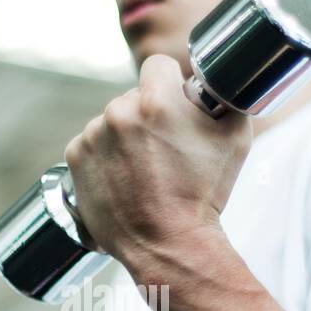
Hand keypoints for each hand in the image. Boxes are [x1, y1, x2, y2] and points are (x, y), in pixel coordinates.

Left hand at [63, 54, 251, 267]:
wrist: (168, 244)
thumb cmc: (203, 194)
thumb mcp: (234, 138)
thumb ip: (223, 99)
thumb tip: (213, 84)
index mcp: (155, 101)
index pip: (158, 65)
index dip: (171, 83)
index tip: (175, 102)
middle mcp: (118, 112)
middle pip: (134, 97)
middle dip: (148, 116)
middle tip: (165, 150)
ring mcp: (92, 136)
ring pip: (112, 122)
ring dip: (125, 137)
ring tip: (144, 171)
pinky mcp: (75, 158)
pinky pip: (92, 145)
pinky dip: (105, 158)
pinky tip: (124, 179)